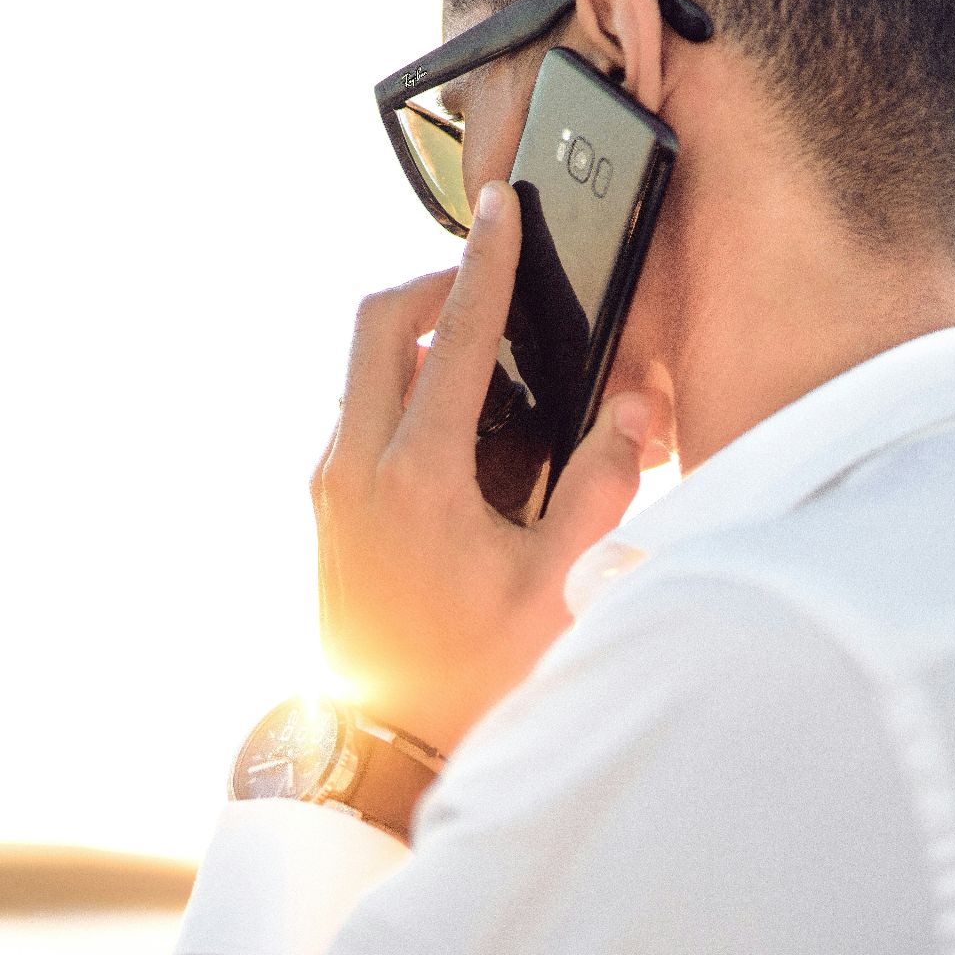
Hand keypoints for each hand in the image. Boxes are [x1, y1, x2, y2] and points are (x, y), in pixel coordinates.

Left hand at [311, 181, 669, 756]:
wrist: (385, 744)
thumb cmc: (470, 674)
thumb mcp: (557, 586)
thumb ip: (603, 486)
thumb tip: (630, 408)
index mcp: (415, 477)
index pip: (453, 338)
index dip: (485, 263)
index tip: (501, 210)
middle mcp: (354, 468)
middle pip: (375, 325)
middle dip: (431, 286)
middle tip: (486, 286)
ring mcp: (329, 486)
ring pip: (359, 366)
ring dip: (411, 337)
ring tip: (481, 354)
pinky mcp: (323, 506)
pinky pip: (357, 410)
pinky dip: (398, 386)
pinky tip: (454, 422)